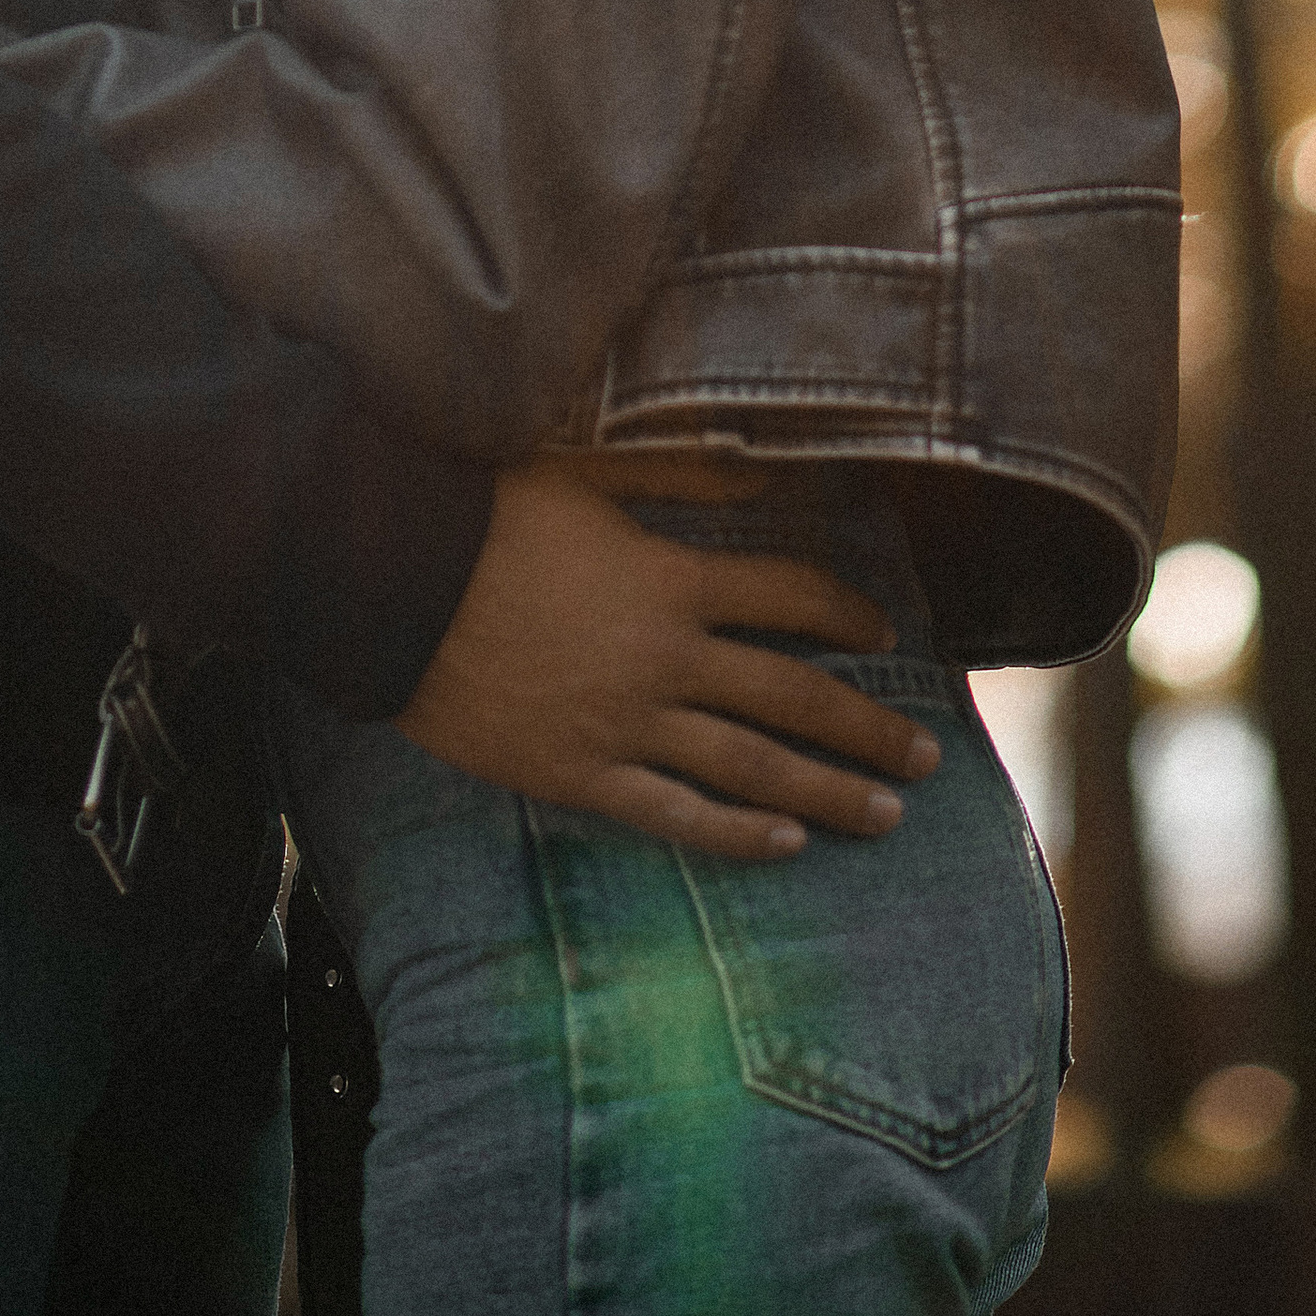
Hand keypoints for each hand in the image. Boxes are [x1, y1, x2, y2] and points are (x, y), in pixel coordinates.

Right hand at [398, 457, 937, 858]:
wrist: (386, 579)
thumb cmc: (480, 509)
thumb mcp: (584, 471)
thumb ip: (677, 474)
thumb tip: (763, 473)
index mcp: (670, 579)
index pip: (789, 595)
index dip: (844, 611)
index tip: (883, 630)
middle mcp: (663, 660)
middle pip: (792, 697)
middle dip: (868, 727)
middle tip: (929, 756)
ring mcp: (623, 725)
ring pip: (751, 768)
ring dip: (828, 791)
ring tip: (886, 815)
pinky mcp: (576, 772)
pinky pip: (673, 814)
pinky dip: (735, 832)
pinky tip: (784, 844)